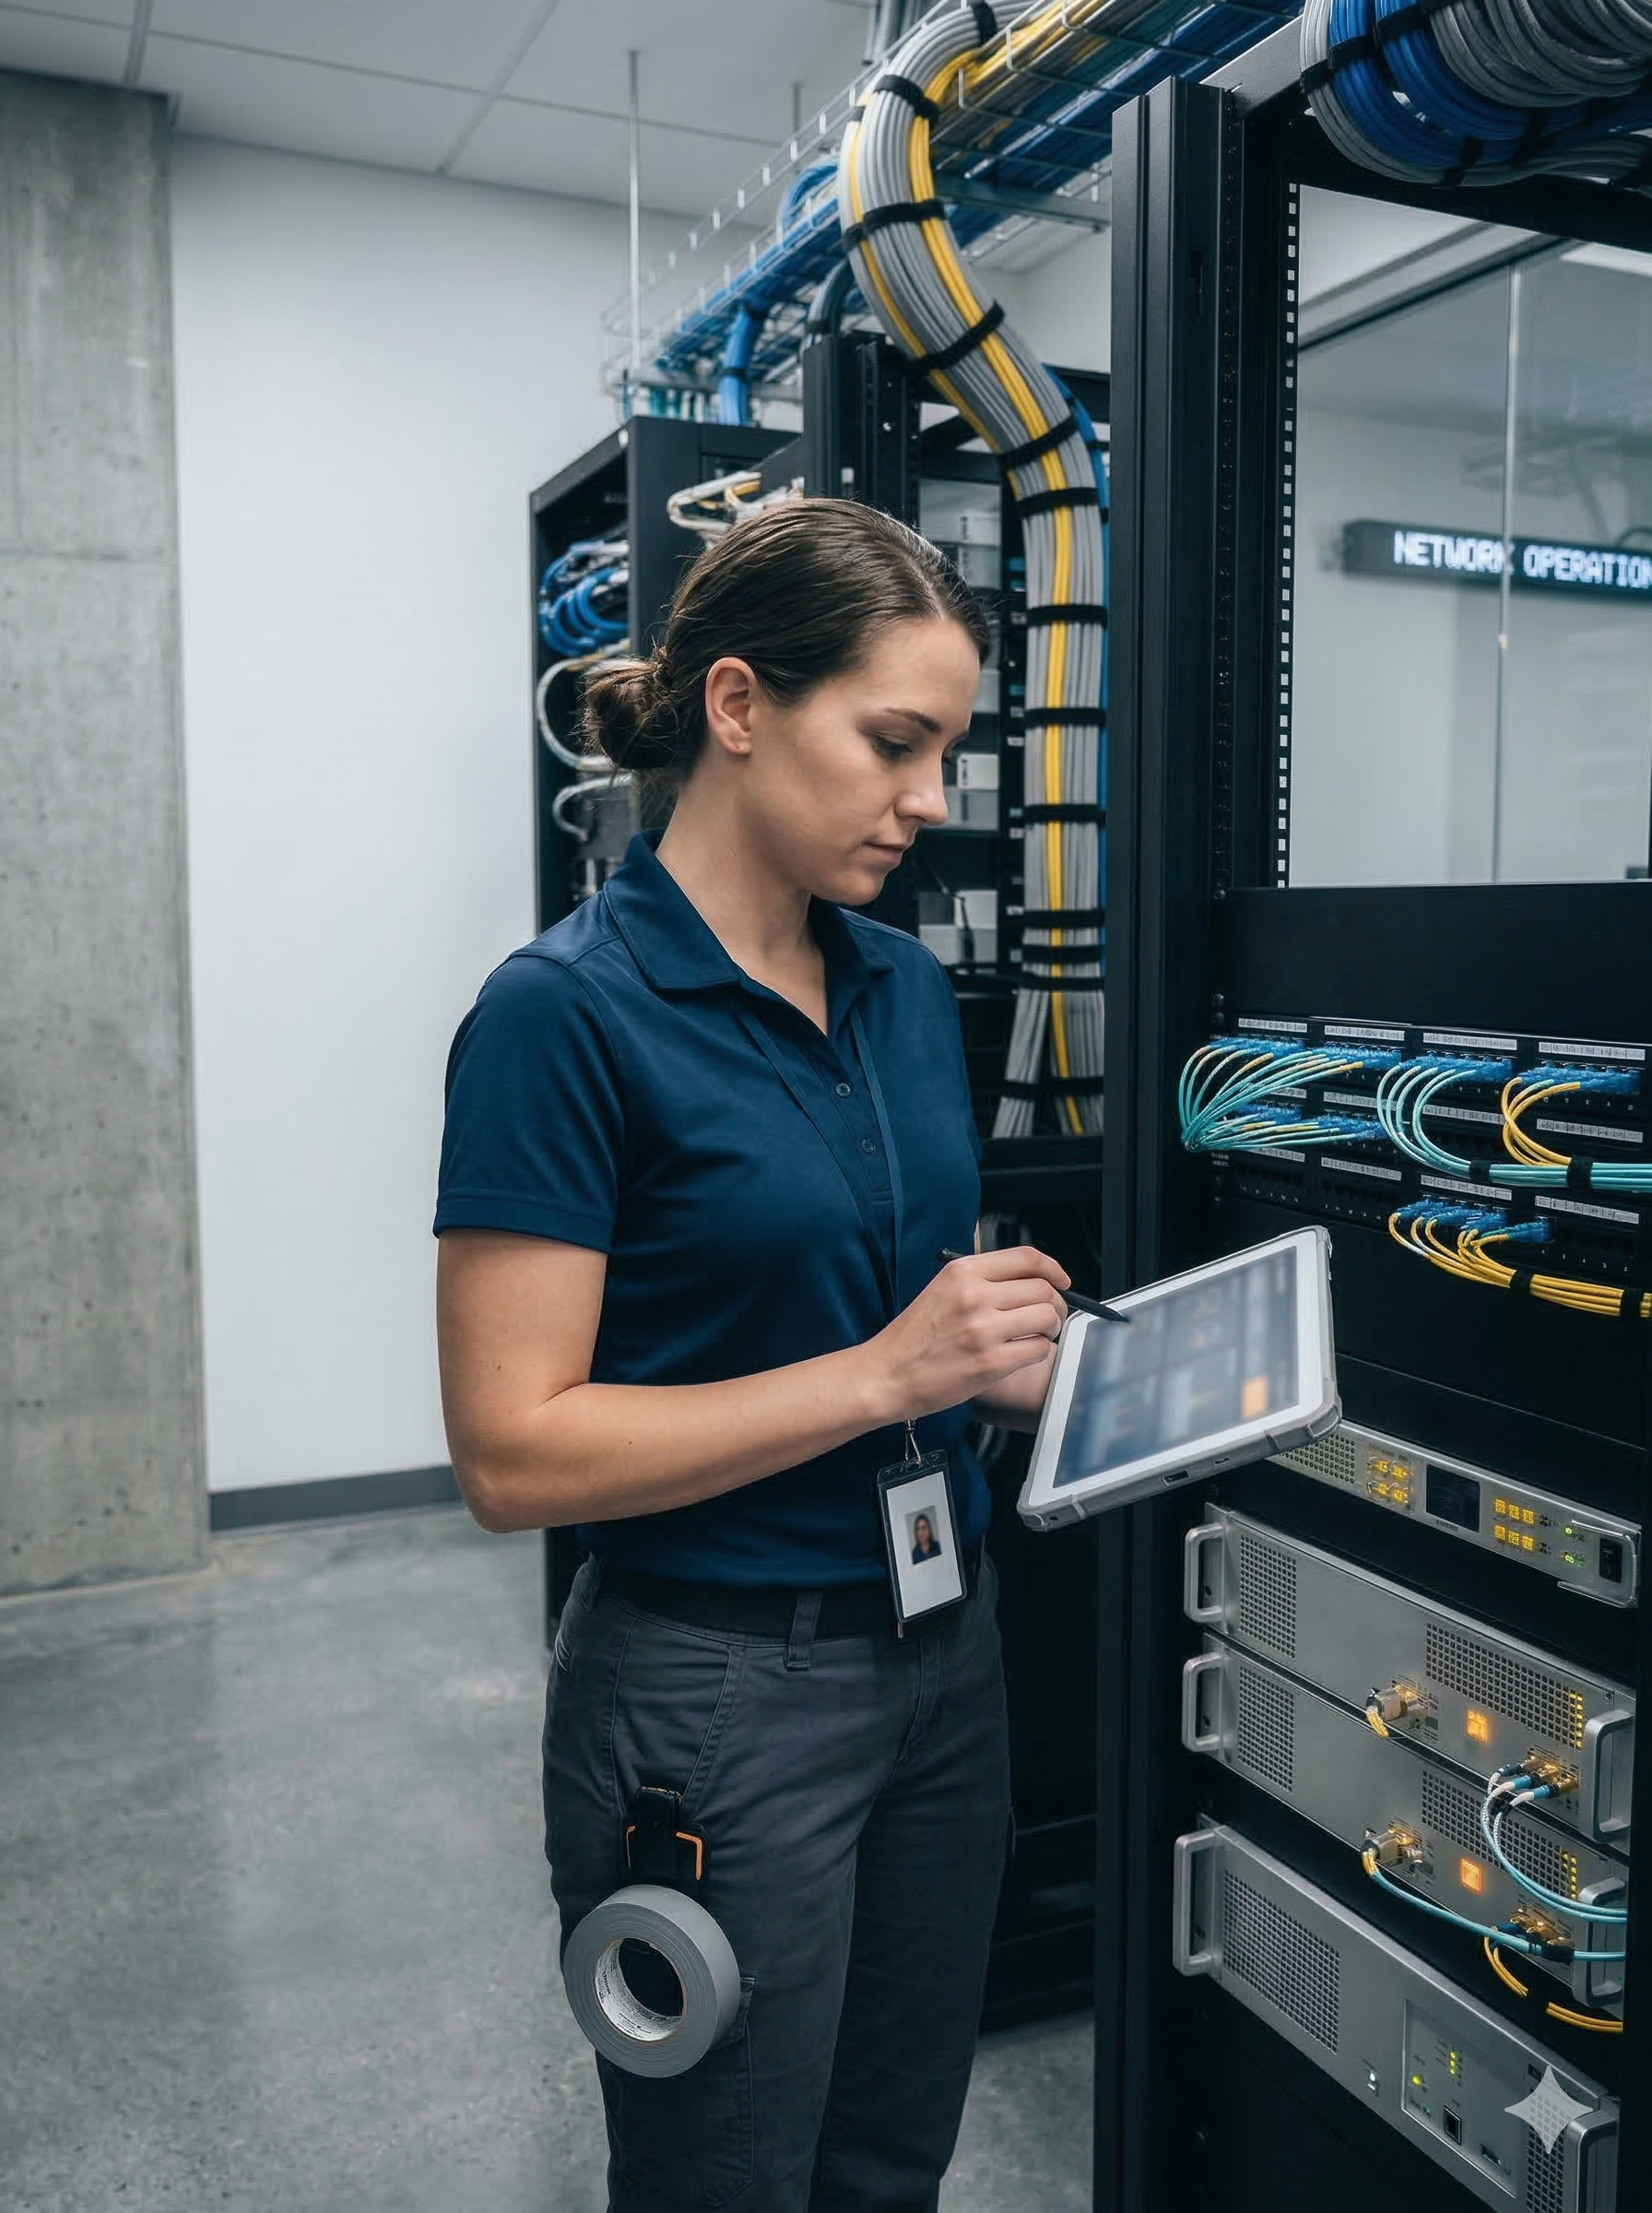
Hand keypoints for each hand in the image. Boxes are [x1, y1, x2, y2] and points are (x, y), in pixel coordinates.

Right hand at [861, 1247, 1070, 1423]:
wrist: (887, 1374)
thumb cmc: (913, 1337)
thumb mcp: (942, 1289)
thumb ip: (983, 1280)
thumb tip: (1032, 1280)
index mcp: (963, 1272)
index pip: (1027, 1257)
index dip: (1054, 1268)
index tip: (1062, 1280)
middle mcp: (975, 1295)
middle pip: (1043, 1289)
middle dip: (1055, 1303)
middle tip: (1047, 1316)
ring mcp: (984, 1329)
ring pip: (1047, 1317)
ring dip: (1050, 1328)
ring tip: (1036, 1335)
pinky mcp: (991, 1362)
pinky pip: (1039, 1350)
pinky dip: (1039, 1351)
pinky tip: (1022, 1354)